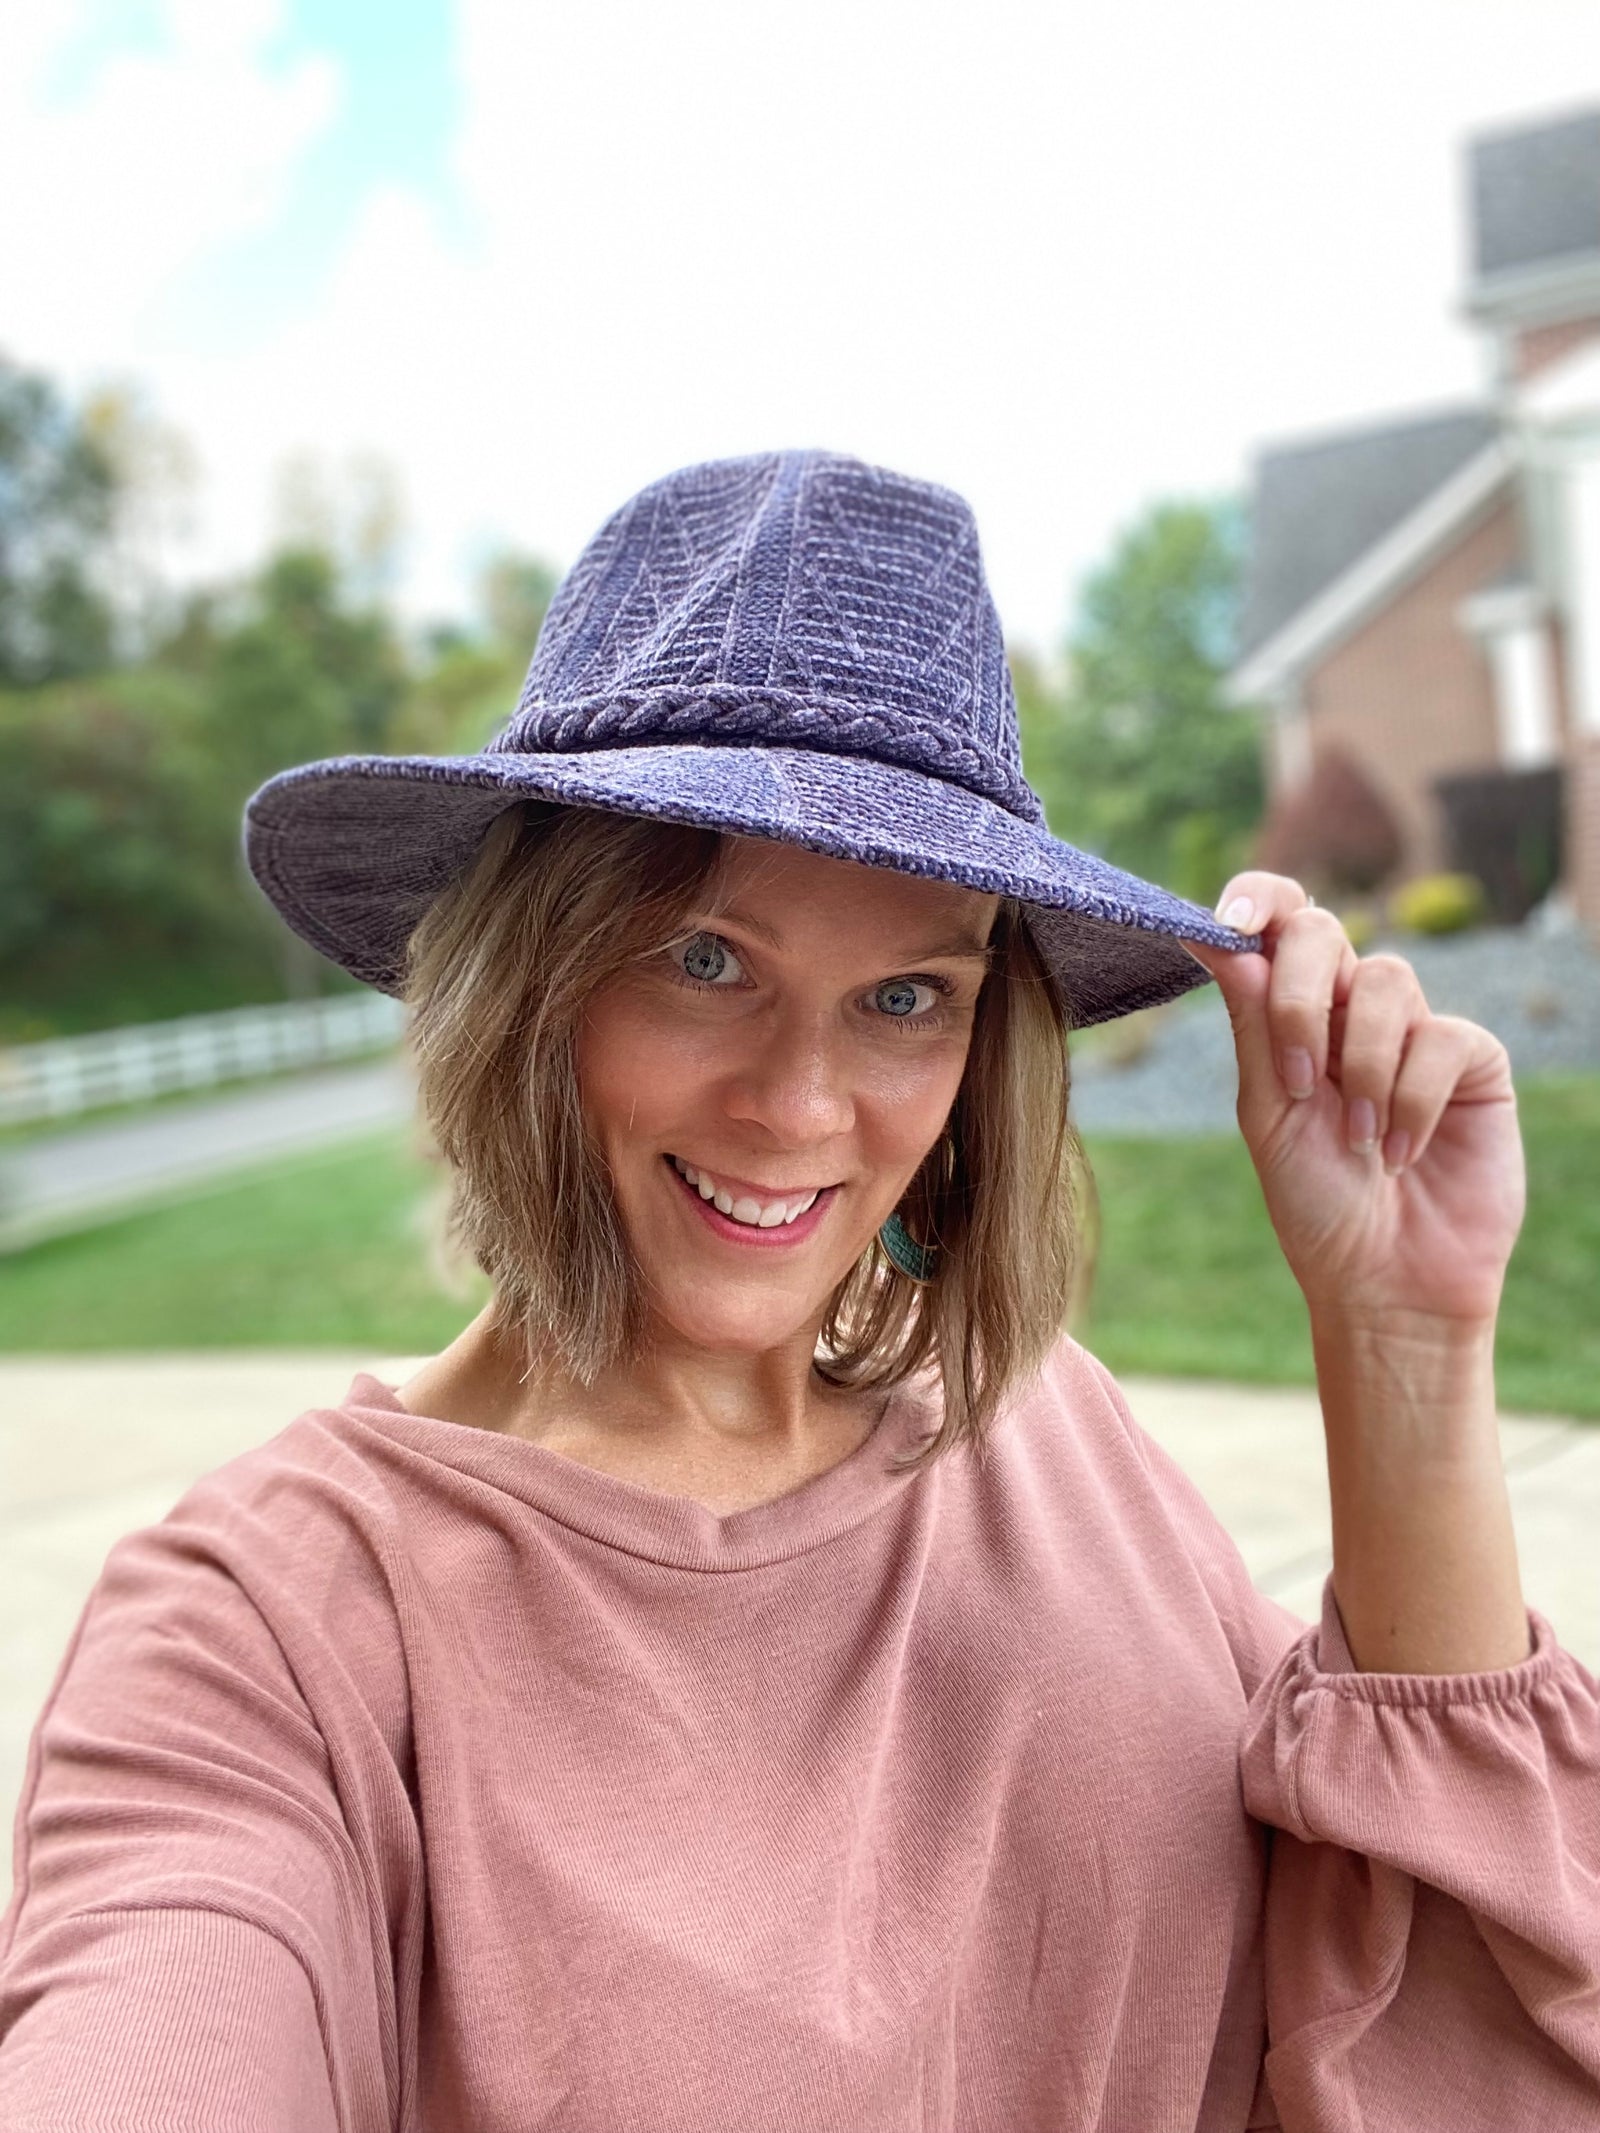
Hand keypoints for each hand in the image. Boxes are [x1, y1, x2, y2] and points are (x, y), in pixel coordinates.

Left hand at [1181, 874, 1525, 1328]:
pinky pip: (1438, 1039)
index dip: (1257, 900)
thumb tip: (1218, 938)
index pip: (1277, 926)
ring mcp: (1414, 1031)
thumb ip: (1253, 1026)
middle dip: (1299, 995)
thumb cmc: (1317, 1204)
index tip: (1230, 920)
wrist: (1385, 1281)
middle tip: (1296, 1078)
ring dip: (1359, 1067)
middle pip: (1324, 932)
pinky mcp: (1473, 1060)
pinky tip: (1402, 1154)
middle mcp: (1350, 1011)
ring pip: (1385, 981)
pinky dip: (1411, 1102)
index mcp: (1289, 1016)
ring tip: (1358, 1141)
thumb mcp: (1269, 1114)